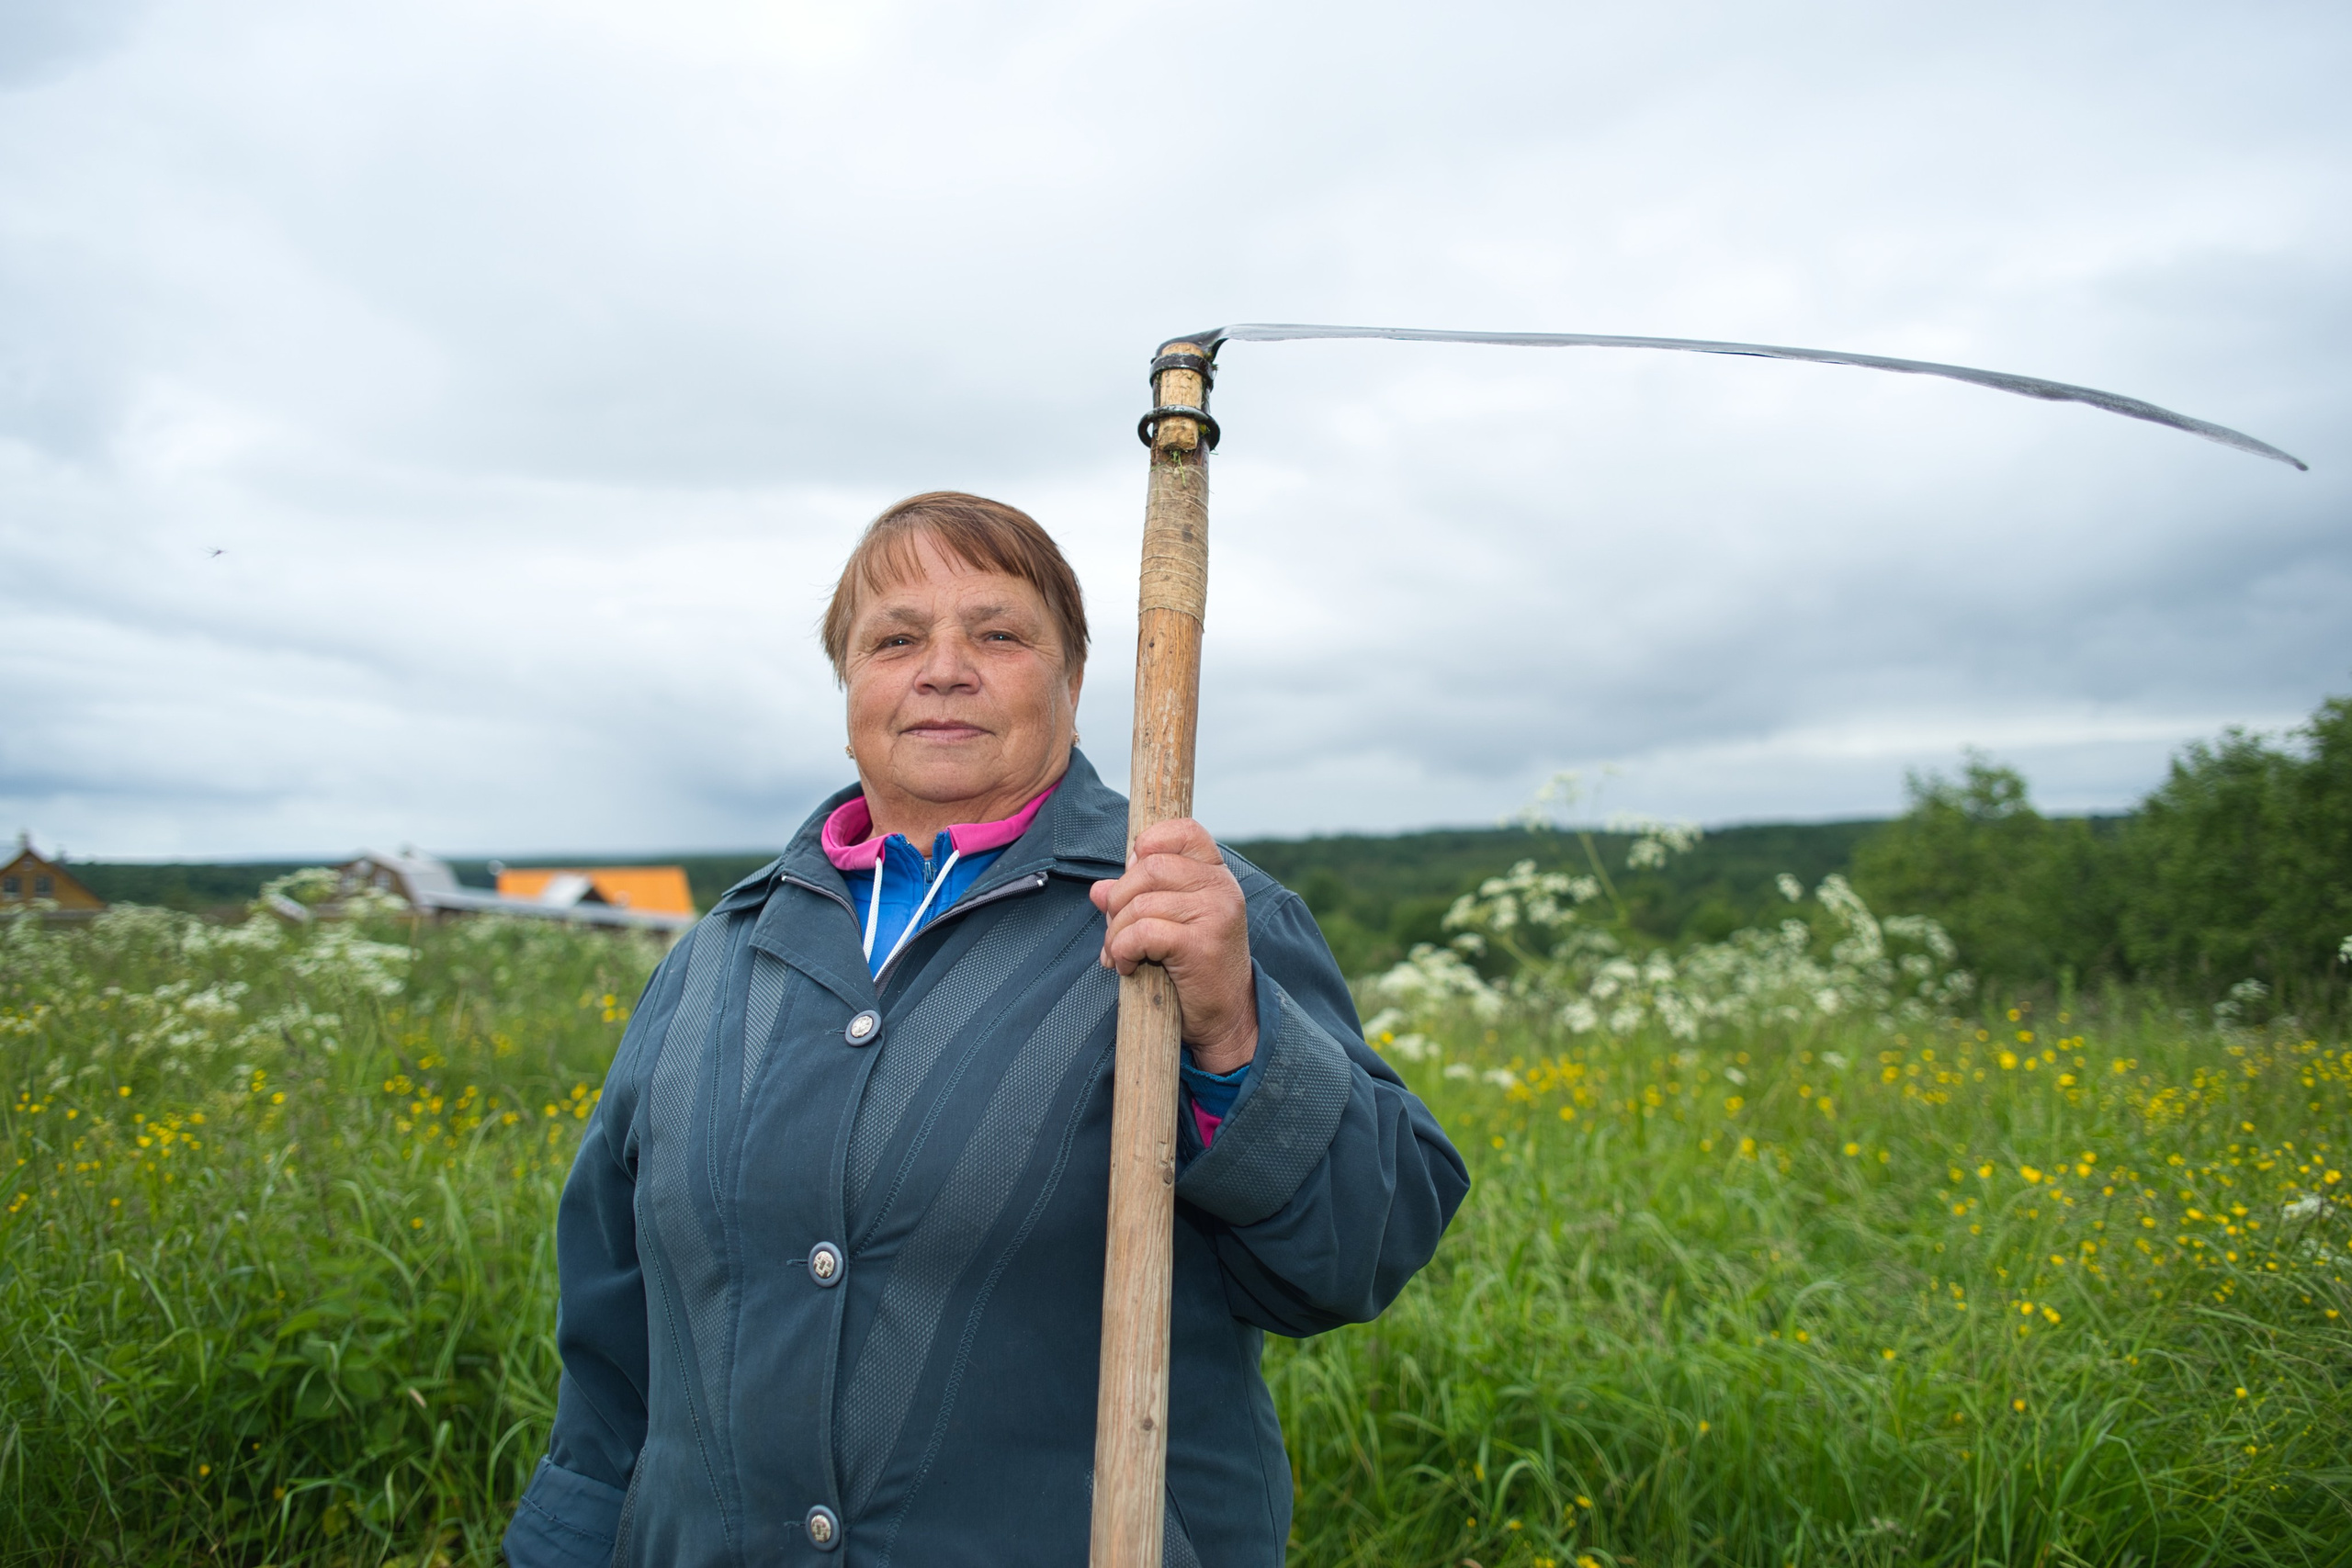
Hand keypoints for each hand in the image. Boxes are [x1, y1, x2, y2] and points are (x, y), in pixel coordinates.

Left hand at [1088, 818, 1257, 1074]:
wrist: (1226, 1018)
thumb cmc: (1194, 969)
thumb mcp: (1168, 925)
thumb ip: (1136, 900)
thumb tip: (1098, 889)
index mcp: (1216, 875)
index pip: (1185, 831)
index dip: (1150, 842)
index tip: (1132, 871)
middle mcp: (1221, 888)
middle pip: (1150, 867)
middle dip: (1119, 900)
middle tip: (1115, 931)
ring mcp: (1215, 914)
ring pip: (1141, 902)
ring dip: (1116, 932)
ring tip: (1120, 954)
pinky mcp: (1202, 944)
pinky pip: (1143, 932)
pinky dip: (1123, 949)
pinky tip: (1127, 966)